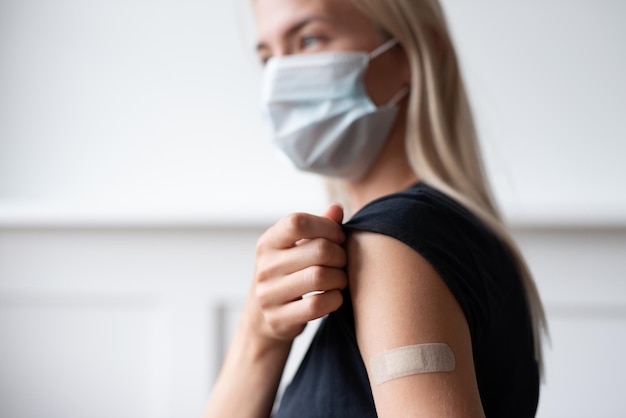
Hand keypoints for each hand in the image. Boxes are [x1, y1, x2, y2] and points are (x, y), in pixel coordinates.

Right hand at [248, 204, 346, 341]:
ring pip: (320, 277)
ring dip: (340, 278)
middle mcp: (265, 267)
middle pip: (318, 250)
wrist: (264, 316)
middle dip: (340, 255)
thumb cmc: (289, 272)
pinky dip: (335, 299)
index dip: (327, 226)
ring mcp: (269, 294)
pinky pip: (317, 305)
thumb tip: (337, 208)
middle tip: (342, 262)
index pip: (297, 222)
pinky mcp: (278, 319)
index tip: (338, 237)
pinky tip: (334, 296)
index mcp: (268, 242)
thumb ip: (318, 226)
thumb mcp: (297, 247)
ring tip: (340, 279)